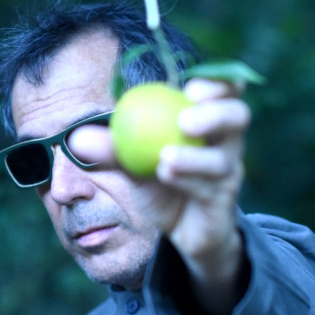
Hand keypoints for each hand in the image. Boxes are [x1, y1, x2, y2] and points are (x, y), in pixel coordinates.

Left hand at [72, 78, 250, 313]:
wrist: (181, 231)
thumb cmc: (161, 186)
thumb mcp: (132, 164)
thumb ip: (111, 149)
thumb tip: (76, 136)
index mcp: (207, 121)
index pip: (223, 90)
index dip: (217, 82)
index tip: (191, 86)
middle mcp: (226, 143)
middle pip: (238, 116)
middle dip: (215, 113)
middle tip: (184, 119)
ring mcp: (229, 173)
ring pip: (222, 159)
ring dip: (193, 157)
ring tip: (164, 158)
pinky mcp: (224, 202)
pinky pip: (211, 188)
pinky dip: (187, 180)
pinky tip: (165, 175)